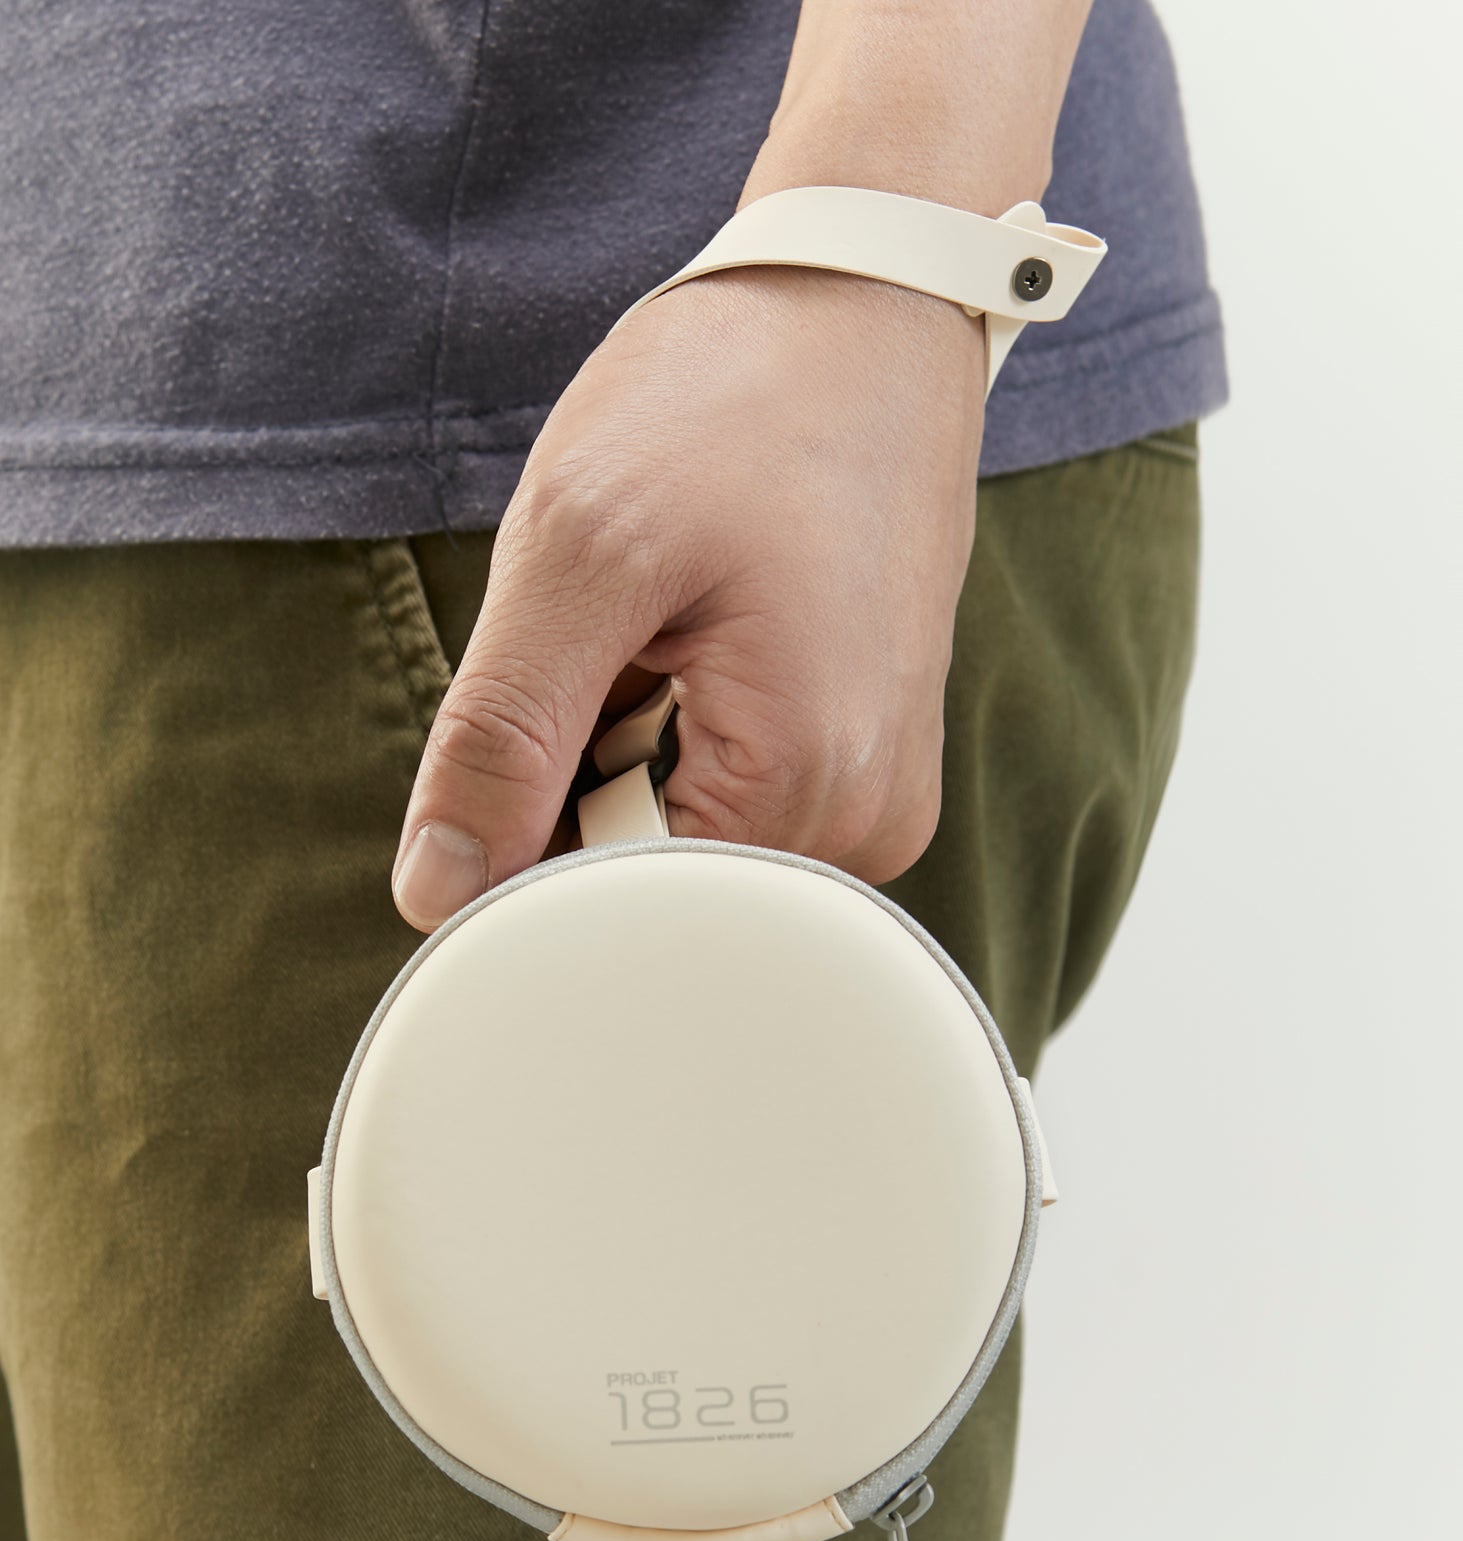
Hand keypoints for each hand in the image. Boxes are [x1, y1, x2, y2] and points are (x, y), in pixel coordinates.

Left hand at [390, 257, 987, 931]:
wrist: (866, 312)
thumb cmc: (733, 401)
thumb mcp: (578, 551)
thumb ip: (500, 736)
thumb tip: (437, 894)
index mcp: (807, 781)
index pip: (618, 918)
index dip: (527, 856)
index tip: (514, 752)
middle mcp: (866, 822)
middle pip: (656, 894)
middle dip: (585, 799)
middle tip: (612, 660)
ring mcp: (876, 799)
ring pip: (688, 853)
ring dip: (631, 768)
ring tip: (668, 641)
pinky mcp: (868, 769)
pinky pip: (736, 812)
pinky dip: (679, 749)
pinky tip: (699, 650)